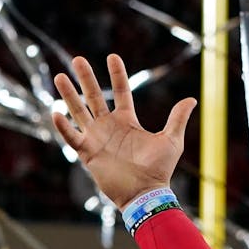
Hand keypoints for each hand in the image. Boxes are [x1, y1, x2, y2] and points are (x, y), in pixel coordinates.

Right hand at [51, 54, 195, 208]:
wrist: (146, 193)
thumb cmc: (159, 170)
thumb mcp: (171, 140)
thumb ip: (177, 119)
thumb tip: (192, 99)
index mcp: (127, 122)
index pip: (120, 92)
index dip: (116, 75)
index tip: (112, 56)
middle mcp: (109, 127)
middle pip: (94, 97)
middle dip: (86, 78)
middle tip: (77, 59)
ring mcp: (96, 139)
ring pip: (79, 112)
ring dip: (69, 95)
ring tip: (59, 77)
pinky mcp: (87, 153)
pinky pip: (71, 138)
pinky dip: (63, 127)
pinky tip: (56, 112)